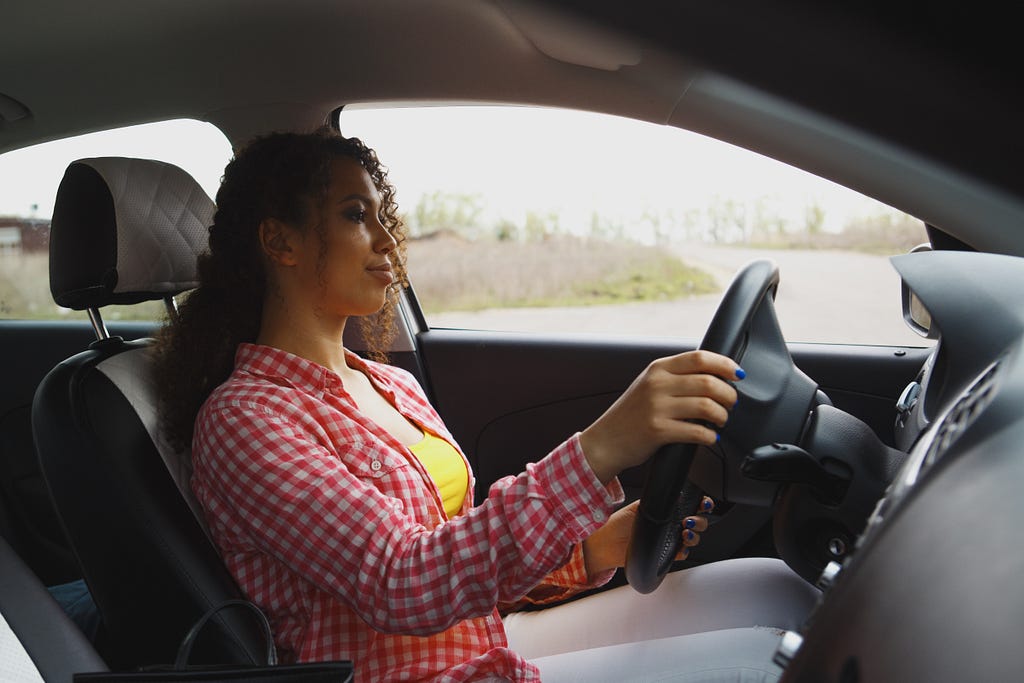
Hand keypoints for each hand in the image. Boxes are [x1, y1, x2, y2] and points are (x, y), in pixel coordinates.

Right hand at [579, 350, 742, 483]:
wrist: (607, 439)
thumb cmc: (632, 414)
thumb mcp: (650, 384)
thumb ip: (677, 376)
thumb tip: (716, 375)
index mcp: (658, 368)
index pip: (699, 358)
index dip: (725, 365)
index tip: (737, 374)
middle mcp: (657, 384)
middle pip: (708, 382)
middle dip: (729, 395)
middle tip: (731, 404)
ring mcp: (656, 407)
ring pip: (706, 406)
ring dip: (722, 416)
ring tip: (721, 421)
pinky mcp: (657, 430)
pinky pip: (696, 431)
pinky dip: (710, 436)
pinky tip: (709, 437)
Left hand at [582, 496, 715, 578]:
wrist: (609, 542)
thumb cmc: (621, 522)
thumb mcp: (639, 506)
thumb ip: (656, 501)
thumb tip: (673, 494)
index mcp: (668, 510)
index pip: (691, 505)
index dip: (702, 504)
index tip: (703, 502)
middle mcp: (672, 525)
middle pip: (697, 522)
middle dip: (700, 521)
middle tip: (689, 520)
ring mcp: (670, 540)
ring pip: (693, 538)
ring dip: (694, 535)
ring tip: (684, 532)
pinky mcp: (666, 554)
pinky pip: (682, 554)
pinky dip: (684, 550)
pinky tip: (680, 546)